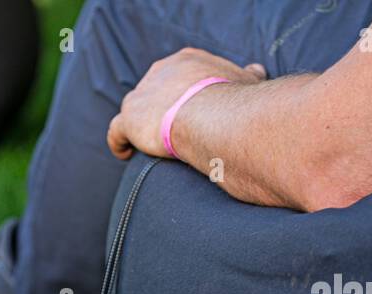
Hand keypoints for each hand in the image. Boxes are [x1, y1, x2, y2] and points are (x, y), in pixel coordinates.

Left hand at [107, 48, 265, 159]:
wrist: (213, 115)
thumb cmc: (233, 101)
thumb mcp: (245, 83)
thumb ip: (247, 76)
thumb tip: (255, 70)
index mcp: (186, 61)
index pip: (178, 76)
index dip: (180, 94)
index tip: (186, 111)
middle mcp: (160, 71)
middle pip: (154, 90)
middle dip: (159, 108)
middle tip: (168, 131)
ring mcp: (142, 93)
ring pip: (135, 110)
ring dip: (139, 125)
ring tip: (146, 144)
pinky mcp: (129, 118)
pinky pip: (116, 131)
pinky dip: (119, 143)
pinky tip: (125, 155)